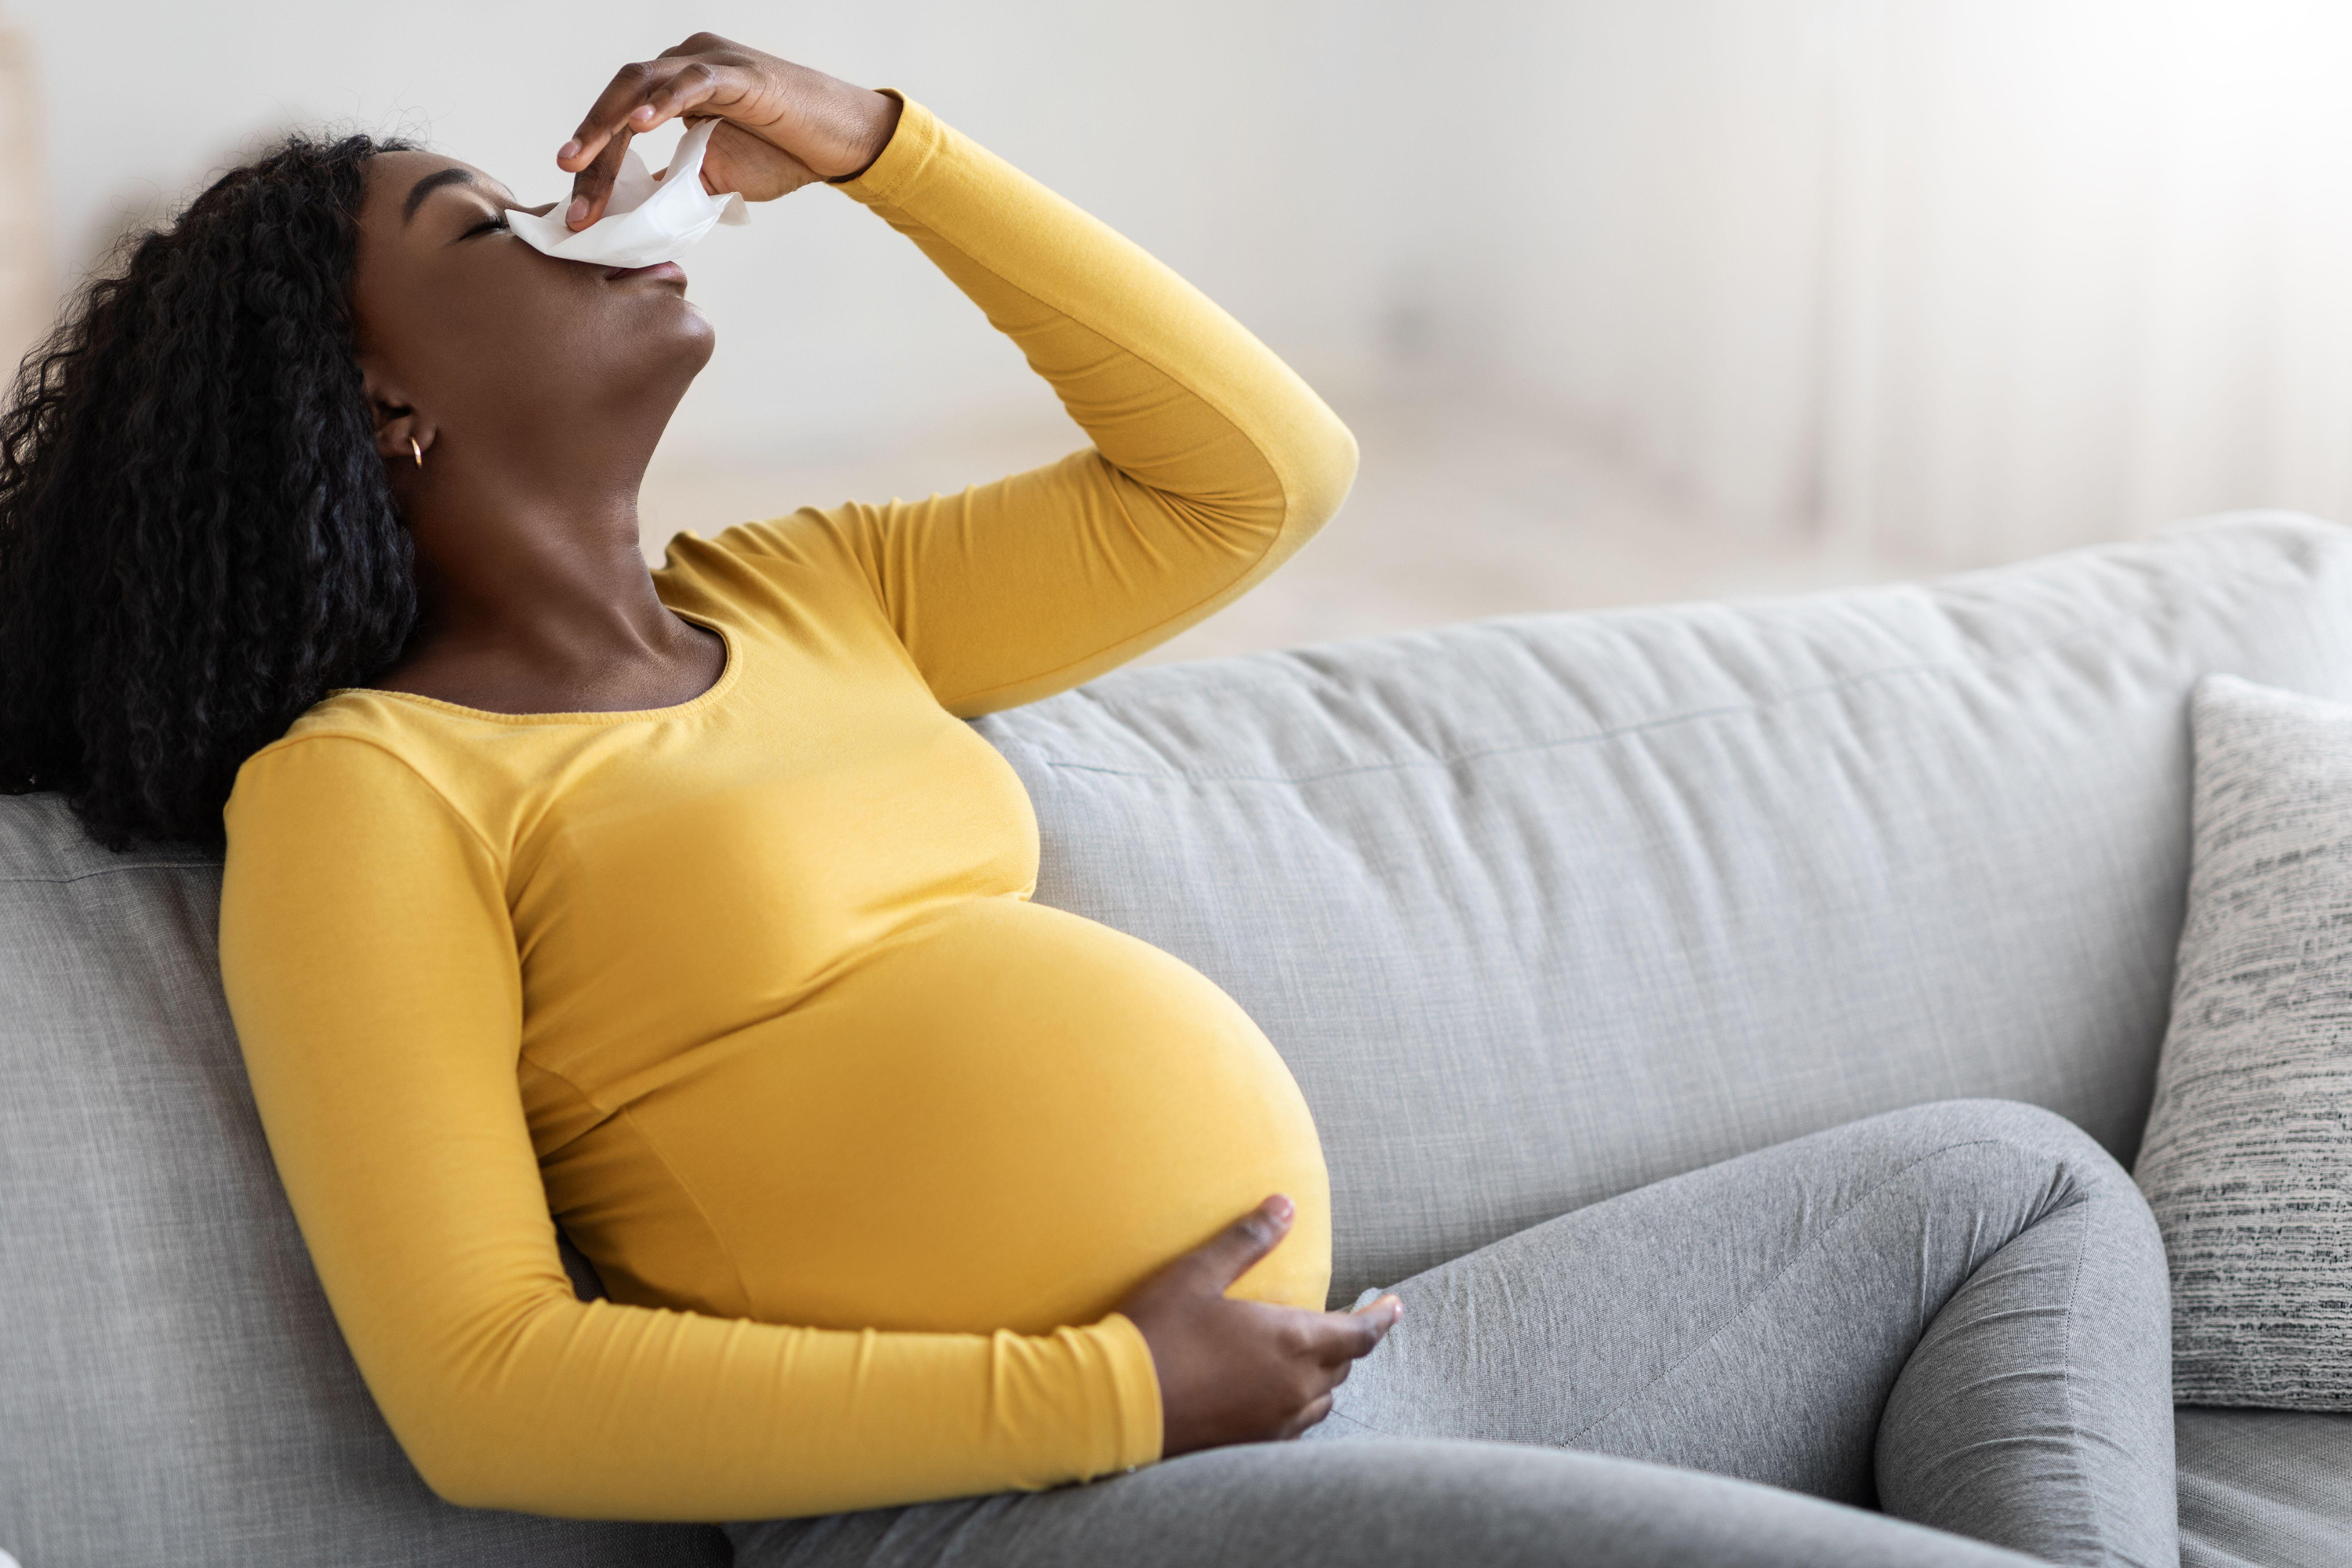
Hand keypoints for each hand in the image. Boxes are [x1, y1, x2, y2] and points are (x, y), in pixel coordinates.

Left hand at [555, 33, 904, 228]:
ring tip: (580, 162)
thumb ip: (671, 186)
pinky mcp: (738, 73)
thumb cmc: (785, 154)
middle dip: (589, 147)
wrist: (844, 143)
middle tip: (570, 194)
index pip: (618, 119)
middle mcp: (683, 64)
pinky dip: (663, 102)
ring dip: (607, 125)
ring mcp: (709, 63)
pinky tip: (640, 126)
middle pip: (619, 99)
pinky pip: (692, 82)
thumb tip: (630, 217)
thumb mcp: (714, 177)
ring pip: (641, 85)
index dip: (594, 164)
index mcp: (674, 87)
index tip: (576, 212)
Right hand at [1114, 1195, 1402, 1456]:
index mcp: (1291, 1342)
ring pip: (1320, 1401)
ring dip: (1323, 1377)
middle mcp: (1293, 1387)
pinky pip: (1293, 1426)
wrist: (1116, 1404)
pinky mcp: (1250, 1445)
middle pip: (1341, 1366)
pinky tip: (1273, 1395)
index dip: (1382, 1318)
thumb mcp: (1198, 1274)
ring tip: (1313, 1359)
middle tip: (1346, 1323)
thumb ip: (1246, 1241)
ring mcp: (1273, 1422)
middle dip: (1348, 1342)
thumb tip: (1284, 1205)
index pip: (1359, 1333)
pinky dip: (1296, 1405)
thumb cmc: (1157, 1333)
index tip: (1396, 1305)